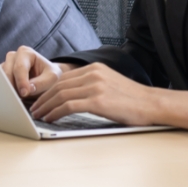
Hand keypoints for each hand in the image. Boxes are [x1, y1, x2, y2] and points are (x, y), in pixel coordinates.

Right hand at [1, 46, 73, 97]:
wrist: (48, 78)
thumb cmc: (50, 75)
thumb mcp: (52, 78)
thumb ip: (42, 83)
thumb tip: (28, 89)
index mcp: (25, 52)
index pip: (19, 67)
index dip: (21, 81)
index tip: (25, 93)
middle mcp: (13, 57)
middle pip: (7, 72)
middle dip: (13, 86)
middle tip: (19, 98)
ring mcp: (6, 65)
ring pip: (1, 78)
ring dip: (9, 89)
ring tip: (18, 99)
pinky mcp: (2, 75)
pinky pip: (0, 83)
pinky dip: (6, 91)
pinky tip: (13, 97)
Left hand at [30, 62, 161, 124]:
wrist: (153, 104)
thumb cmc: (133, 99)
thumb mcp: (109, 83)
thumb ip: (91, 84)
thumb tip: (72, 95)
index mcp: (94, 68)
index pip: (63, 78)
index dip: (48, 89)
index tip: (40, 98)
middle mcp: (92, 74)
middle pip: (59, 85)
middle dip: (43, 98)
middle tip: (33, 108)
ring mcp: (95, 86)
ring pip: (61, 95)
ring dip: (46, 106)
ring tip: (38, 114)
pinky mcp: (98, 101)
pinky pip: (69, 106)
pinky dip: (56, 112)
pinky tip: (50, 118)